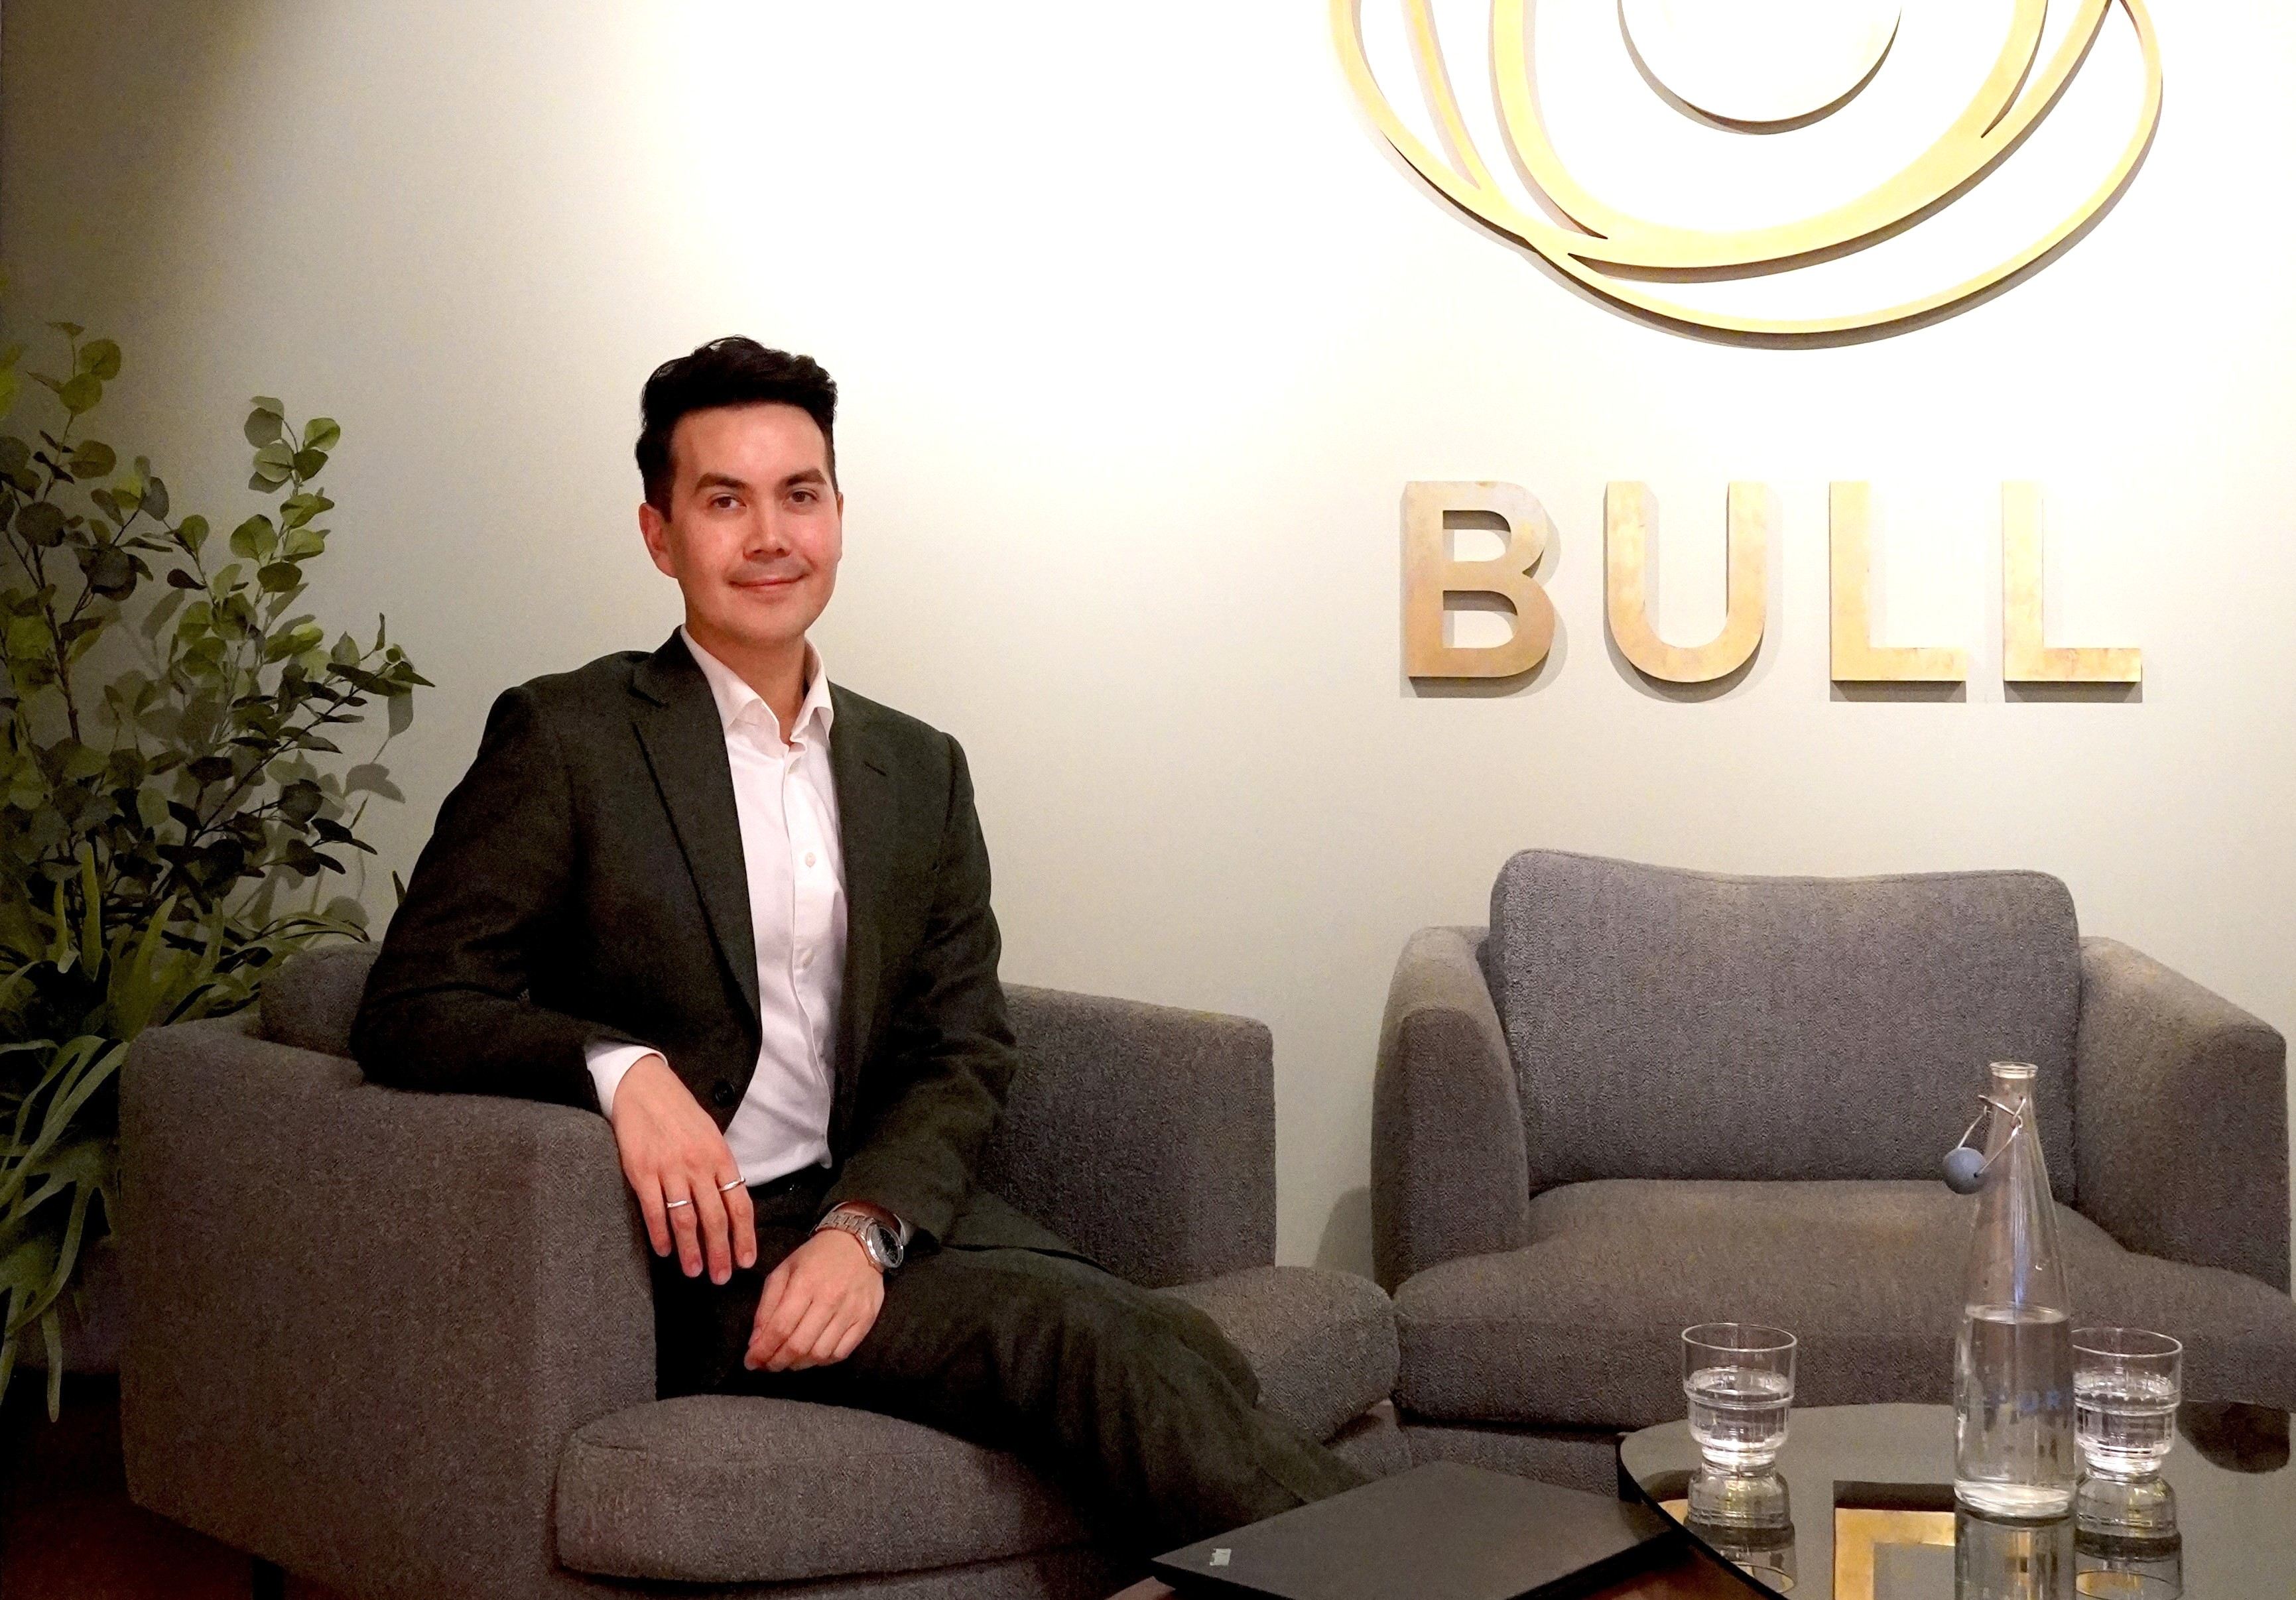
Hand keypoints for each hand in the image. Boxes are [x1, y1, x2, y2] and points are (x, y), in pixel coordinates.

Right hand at [608, 1052, 755, 1282]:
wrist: (645, 1087)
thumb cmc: (681, 1114)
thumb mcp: (711, 1136)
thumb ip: (720, 1169)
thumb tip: (730, 1206)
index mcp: (721, 1157)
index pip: (739, 1204)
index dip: (744, 1236)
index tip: (746, 1262)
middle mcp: (699, 1165)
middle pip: (715, 1218)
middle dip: (720, 1253)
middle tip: (720, 1278)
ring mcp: (670, 1168)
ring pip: (686, 1219)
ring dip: (691, 1250)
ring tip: (694, 1271)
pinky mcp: (642, 1171)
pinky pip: (654, 1210)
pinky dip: (661, 1234)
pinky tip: (665, 1251)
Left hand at [745, 1227, 883, 1371]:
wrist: (859, 1243)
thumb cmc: (816, 1257)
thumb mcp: (784, 1270)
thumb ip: (767, 1305)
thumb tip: (756, 1341)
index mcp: (805, 1283)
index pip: (780, 1328)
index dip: (762, 1351)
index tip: (751, 1362)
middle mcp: (829, 1299)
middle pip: (799, 1345)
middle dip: (777, 1362)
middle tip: (767, 1365)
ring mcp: (850, 1311)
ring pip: (820, 1354)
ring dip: (799, 1364)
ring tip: (788, 1361)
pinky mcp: (865, 1319)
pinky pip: (841, 1353)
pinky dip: (823, 1361)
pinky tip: (812, 1356)